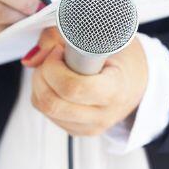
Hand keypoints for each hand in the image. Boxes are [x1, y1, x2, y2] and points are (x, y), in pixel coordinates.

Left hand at [22, 28, 148, 135]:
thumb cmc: (122, 56)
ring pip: (44, 108)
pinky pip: (46, 113)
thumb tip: (31, 59)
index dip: (56, 66)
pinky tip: (57, 81)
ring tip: (54, 66)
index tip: (61, 49)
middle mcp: (103, 114)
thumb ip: (63, 38)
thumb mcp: (102, 39)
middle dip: (42, 73)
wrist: (137, 81)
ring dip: (39, 82)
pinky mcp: (78, 130)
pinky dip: (43, 93)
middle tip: (52, 56)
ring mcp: (90, 127)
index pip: (73, 87)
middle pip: (52, 102)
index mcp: (115, 90)